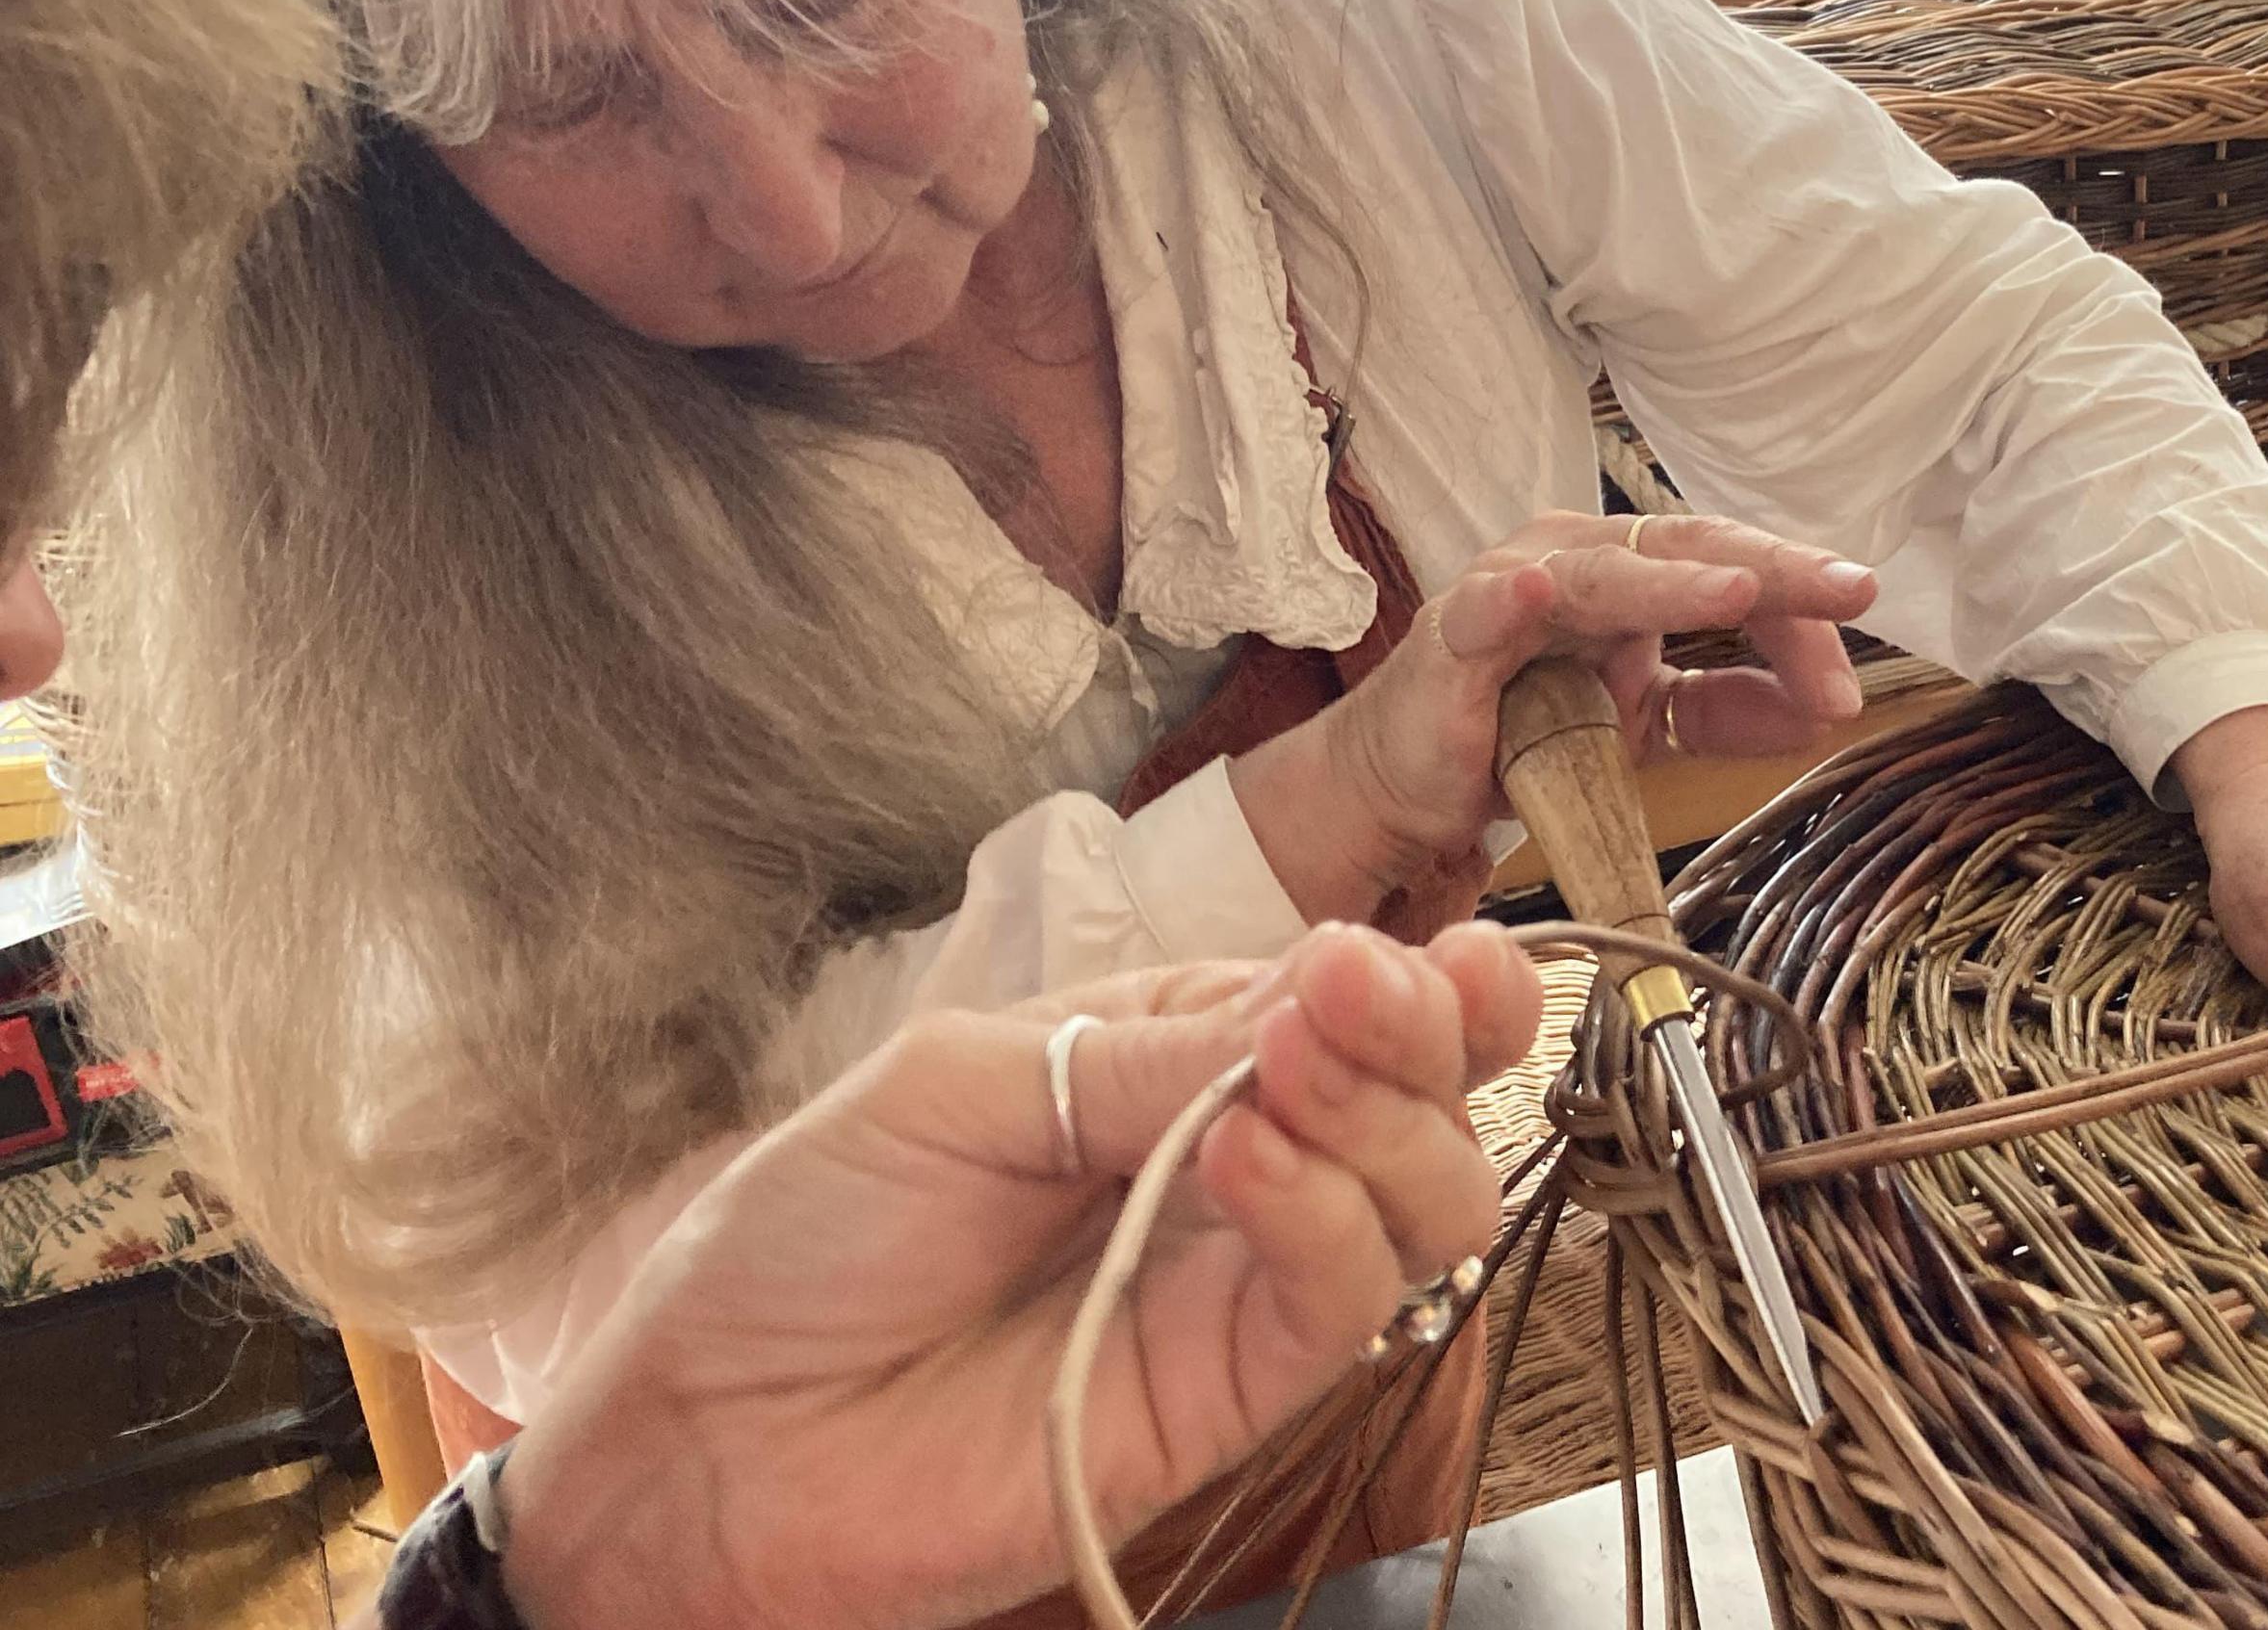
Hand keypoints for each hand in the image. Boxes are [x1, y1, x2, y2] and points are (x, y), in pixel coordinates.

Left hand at [498, 924, 1545, 1629]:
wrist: (709, 1439)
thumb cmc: (802, 1243)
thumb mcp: (956, 1085)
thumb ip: (1141, 1052)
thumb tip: (1312, 1003)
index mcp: (1174, 1057)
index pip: (1347, 998)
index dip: (1397, 974)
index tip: (1372, 954)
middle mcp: (1238, 1159)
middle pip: (1425, 1093)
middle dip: (1431, 1028)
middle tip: (1361, 996)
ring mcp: (1242, 1280)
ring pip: (1426, 1202)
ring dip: (1390, 1118)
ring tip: (1294, 1071)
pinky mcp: (1234, 1394)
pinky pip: (1344, 1302)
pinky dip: (1321, 1216)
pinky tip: (1235, 1158)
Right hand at [1229, 511, 1878, 925]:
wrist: (1412, 784)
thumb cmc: (1524, 733)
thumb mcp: (1652, 727)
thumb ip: (1733, 711)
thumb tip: (1828, 712)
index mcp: (1638, 573)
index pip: (1739, 572)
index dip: (1804, 616)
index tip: (1854, 678)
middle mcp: (1584, 562)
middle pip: (1691, 550)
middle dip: (1776, 571)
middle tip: (1850, 589)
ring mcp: (1516, 589)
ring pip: (1606, 574)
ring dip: (1674, 580)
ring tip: (1741, 587)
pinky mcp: (1453, 638)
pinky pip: (1486, 610)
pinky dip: (1512, 596)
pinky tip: (1540, 587)